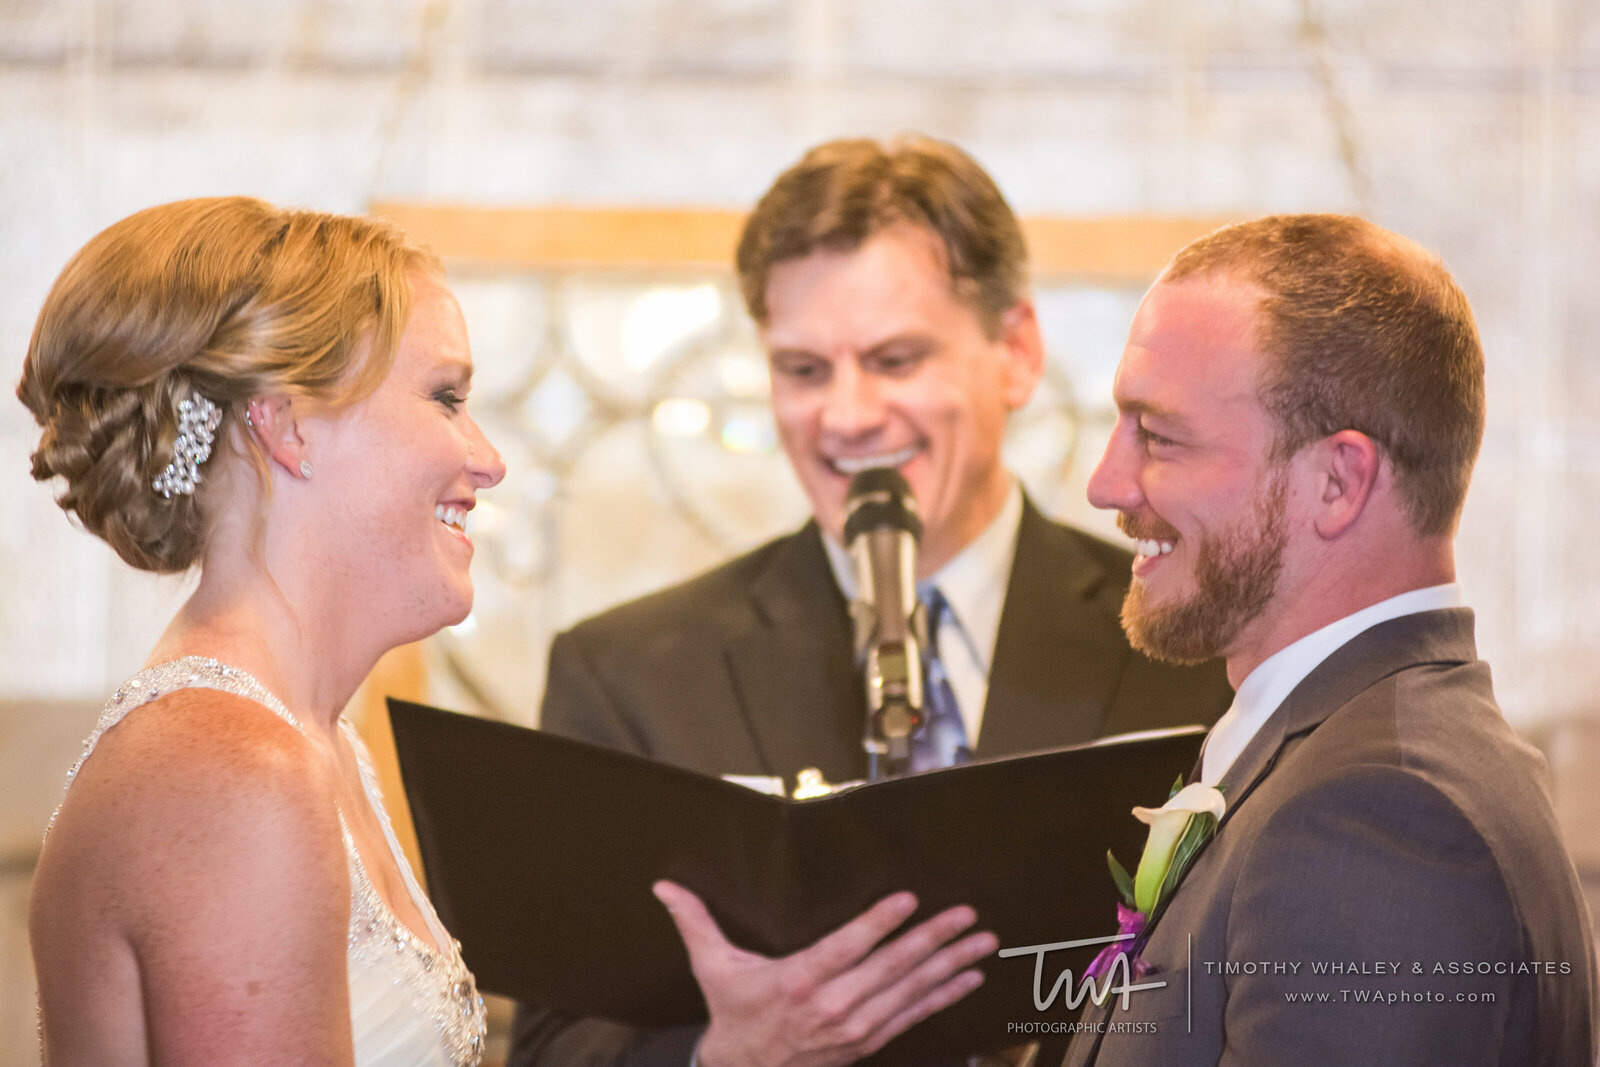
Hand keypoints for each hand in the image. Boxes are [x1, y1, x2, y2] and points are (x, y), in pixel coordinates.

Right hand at [653, 880, 995, 1066]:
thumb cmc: (733, 1013)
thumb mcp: (712, 967)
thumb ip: (694, 921)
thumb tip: (663, 884)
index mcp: (798, 982)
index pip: (846, 948)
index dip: (878, 924)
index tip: (908, 899)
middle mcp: (833, 1007)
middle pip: (890, 969)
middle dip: (933, 940)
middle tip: (966, 914)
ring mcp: (856, 1029)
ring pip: (910, 992)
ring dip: (950, 965)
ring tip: (983, 941)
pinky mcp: (868, 1042)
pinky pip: (914, 1017)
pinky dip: (945, 997)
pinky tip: (970, 978)